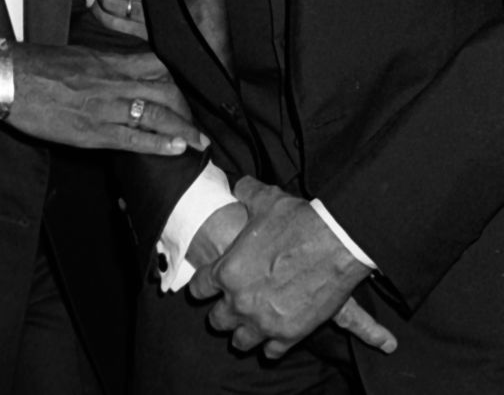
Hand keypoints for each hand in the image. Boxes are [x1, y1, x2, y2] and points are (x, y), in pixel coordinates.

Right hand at [0, 43, 207, 155]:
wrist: (10, 79)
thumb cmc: (37, 66)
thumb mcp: (76, 56)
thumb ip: (100, 64)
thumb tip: (115, 71)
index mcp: (108, 61)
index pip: (156, 66)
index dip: (176, 81)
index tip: (185, 93)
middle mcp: (113, 81)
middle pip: (164, 90)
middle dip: (185, 109)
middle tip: (196, 124)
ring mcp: (105, 106)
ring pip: (156, 114)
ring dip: (183, 128)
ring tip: (199, 141)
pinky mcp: (93, 131)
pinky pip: (134, 137)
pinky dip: (159, 143)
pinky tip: (176, 148)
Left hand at [189, 176, 396, 358]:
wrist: (336, 242)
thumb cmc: (297, 220)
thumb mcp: (264, 199)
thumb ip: (246, 193)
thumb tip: (239, 185)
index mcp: (227, 271)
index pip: (199, 287)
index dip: (202, 285)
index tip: (206, 285)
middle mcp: (240, 301)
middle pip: (217, 319)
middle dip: (221, 312)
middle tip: (228, 306)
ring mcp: (264, 321)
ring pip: (241, 340)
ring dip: (242, 332)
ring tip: (246, 327)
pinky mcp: (291, 334)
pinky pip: (272, 351)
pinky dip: (270, 346)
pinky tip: (272, 339)